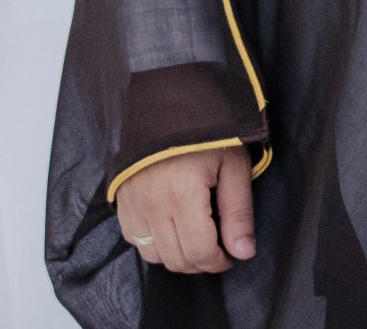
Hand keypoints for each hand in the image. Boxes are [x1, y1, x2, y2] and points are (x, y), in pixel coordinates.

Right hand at [116, 145, 256, 273]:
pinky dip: (155, 244)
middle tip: (218, 248)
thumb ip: (239, 212)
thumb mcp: (234, 166)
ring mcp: (132, 205)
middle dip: (202, 262)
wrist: (168, 104)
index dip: (220, 262)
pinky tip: (172, 228)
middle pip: (177, 260)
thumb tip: (244, 252)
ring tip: (197, 239)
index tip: (232, 255)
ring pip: (154, 255)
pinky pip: (135, 240)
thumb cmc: (207, 132)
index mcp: (183, 195)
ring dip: (178, 256)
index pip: (200, 252)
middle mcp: (152, 205)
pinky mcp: (122, 201)